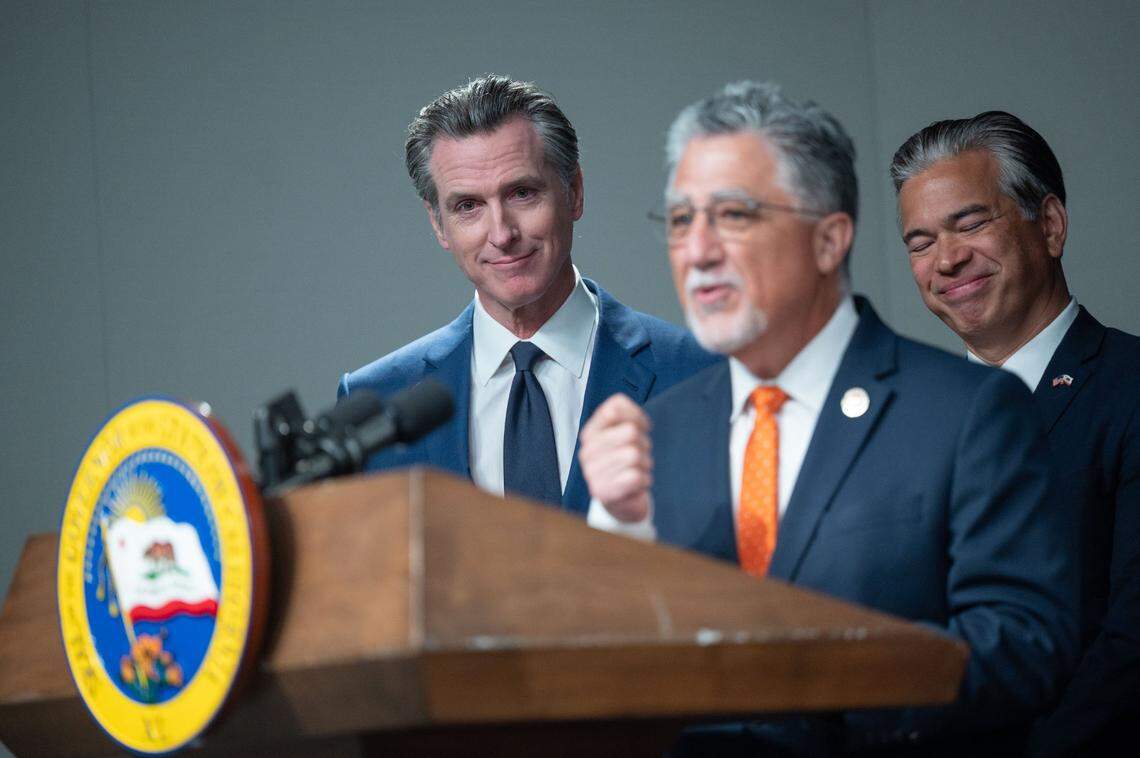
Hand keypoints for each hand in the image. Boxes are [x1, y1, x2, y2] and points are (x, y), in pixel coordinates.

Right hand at [578, 394, 652, 521]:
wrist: (621, 500)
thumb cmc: (625, 463)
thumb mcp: (624, 435)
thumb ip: (628, 417)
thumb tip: (635, 423)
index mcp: (590, 433)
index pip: (614, 409)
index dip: (635, 416)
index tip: (640, 427)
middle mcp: (586, 451)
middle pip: (630, 432)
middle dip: (643, 443)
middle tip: (639, 454)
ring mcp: (592, 472)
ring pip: (635, 455)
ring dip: (645, 463)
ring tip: (637, 469)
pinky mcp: (602, 492)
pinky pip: (636, 476)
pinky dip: (644, 480)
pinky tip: (635, 483)